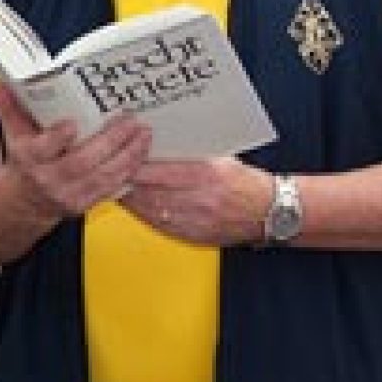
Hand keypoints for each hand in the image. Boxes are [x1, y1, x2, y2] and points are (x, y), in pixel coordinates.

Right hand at [0, 83, 152, 218]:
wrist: (19, 206)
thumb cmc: (21, 166)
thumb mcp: (12, 137)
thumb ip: (9, 108)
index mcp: (29, 162)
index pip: (41, 150)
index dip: (56, 138)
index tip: (71, 124)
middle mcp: (50, 181)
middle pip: (81, 162)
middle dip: (109, 141)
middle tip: (129, 121)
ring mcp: (69, 195)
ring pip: (103, 177)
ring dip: (127, 155)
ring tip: (143, 134)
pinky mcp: (85, 204)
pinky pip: (112, 188)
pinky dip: (130, 172)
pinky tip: (142, 154)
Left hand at [125, 156, 272, 245]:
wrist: (270, 213)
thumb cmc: (246, 183)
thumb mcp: (221, 159)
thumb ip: (190, 154)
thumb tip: (159, 144)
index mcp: (203, 175)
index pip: (154, 171)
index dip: (132, 165)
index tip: (120, 157)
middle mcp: (196, 200)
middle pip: (145, 192)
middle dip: (125, 182)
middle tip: (111, 171)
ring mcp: (192, 221)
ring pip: (147, 210)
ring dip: (130, 199)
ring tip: (119, 188)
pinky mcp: (191, 236)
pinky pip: (158, 225)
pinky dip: (144, 214)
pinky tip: (138, 206)